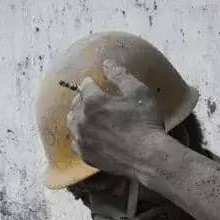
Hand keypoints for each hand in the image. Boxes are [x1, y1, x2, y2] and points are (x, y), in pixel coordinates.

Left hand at [67, 59, 166, 179]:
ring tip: (89, 116)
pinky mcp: (85, 155)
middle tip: (94, 100)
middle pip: (76, 103)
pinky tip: (90, 135)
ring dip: (78, 116)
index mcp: (93, 101)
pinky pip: (76, 141)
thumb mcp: (138, 92)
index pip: (85, 86)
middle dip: (83, 99)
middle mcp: (82, 119)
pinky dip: (81, 136)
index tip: (96, 84)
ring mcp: (82, 139)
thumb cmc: (145, 122)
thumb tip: (107, 63)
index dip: (92, 83)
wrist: (147, 157)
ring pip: (72, 122)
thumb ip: (120, 75)